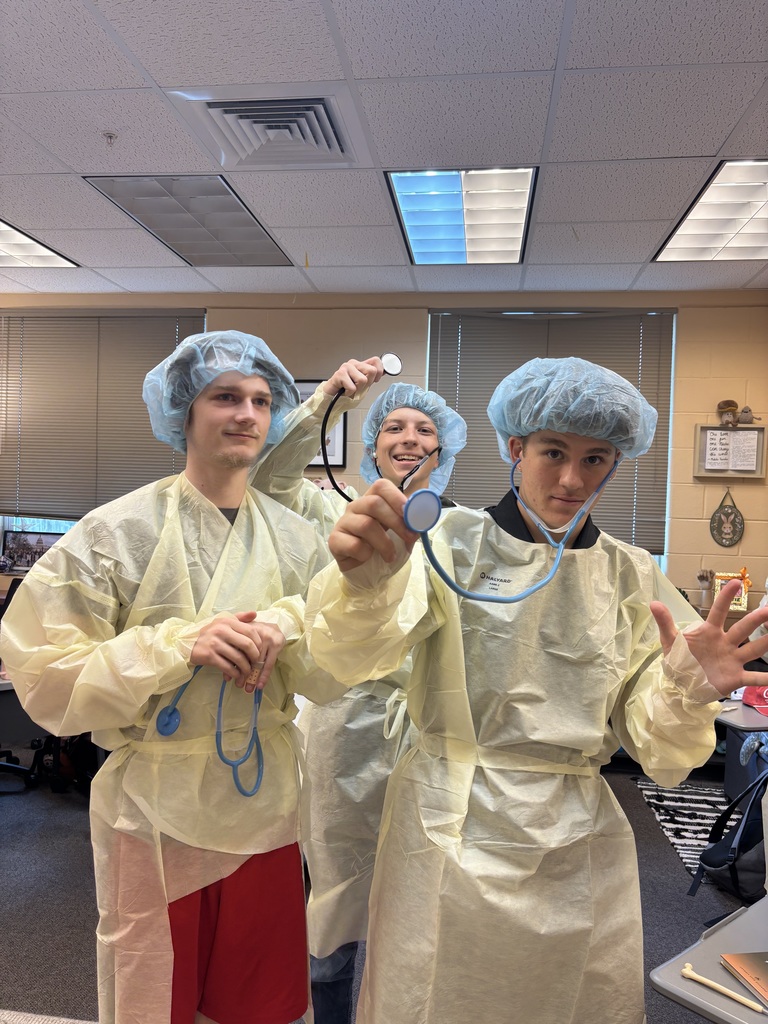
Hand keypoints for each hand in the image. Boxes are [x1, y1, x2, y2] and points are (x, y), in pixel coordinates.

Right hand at [190, 612, 286, 691]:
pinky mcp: (209, 656)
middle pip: (247, 645)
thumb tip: (254, 613)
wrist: (188, 643)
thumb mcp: (223, 622)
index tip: (259, 650)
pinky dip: (235, 673)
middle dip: (255, 656)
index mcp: (227, 622)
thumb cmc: (210, 633)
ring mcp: (214, 644)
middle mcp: (221, 631)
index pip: (250, 631)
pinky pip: (228, 667)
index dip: (258, 643)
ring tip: (247, 671)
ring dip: (245, 668)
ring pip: (238, 658)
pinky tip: (236, 675)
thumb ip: (239, 618)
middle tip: (255, 662)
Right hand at [322, 357, 383, 396]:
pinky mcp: (339, 374)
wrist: (332, 399)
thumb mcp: (363, 385)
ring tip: (350, 389)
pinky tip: (344, 391)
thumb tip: (384, 371)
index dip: (379, 372)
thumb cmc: (346, 391)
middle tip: (358, 388)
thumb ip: (372, 378)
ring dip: (357, 389)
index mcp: (360, 365)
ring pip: (363, 380)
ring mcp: (346, 367)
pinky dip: (350, 393)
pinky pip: (352, 387)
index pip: (376, 360)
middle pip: (372, 371)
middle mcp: (353, 363)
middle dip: (367, 384)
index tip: (374, 381)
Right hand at [328, 478, 418, 571]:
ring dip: (384, 543)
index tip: (409, 513)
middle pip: (373, 503)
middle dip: (396, 522)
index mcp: (373, 501)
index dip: (396, 497)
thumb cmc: (383, 550)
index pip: (381, 486)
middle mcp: (356, 507)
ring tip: (390, 556)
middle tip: (409, 538)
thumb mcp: (402, 537)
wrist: (366, 573)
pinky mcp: (334, 540)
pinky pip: (354, 544)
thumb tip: (422, 518)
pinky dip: (366, 554)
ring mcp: (343, 522)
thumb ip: (410, 525)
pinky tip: (367, 558)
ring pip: (365, 524)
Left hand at [651, 578, 767, 695]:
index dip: (725, 597)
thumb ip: (665, 623)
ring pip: (753, 649)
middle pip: (743, 629)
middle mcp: (725, 643)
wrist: (681, 685)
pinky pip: (753, 678)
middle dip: (756, 619)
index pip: (718, 611)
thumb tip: (653, 603)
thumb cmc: (679, 659)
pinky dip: (765, 678)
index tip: (736, 582)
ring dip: (766, 642)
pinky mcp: (735, 677)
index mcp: (709, 632)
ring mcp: (732, 660)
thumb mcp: (670, 641)